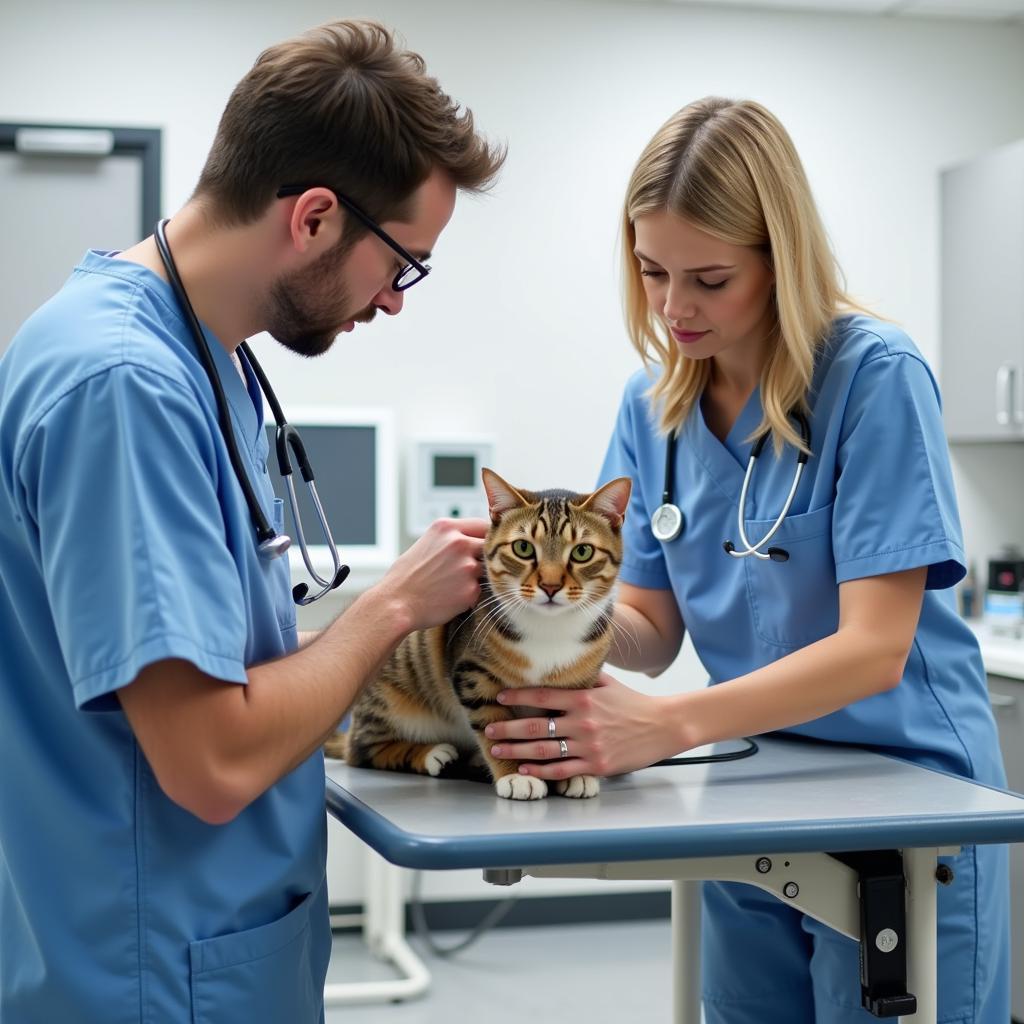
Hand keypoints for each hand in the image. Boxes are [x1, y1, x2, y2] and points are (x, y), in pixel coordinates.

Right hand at [379, 518, 487, 630]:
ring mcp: (467, 567)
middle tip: (464, 569)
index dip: (484, 537)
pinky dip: (467, 594)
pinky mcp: (471, 589)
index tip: (482, 546)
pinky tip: (448, 596)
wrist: (395, 604)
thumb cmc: (406, 577)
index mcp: (446, 528)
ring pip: (484, 569)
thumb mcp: (426, 543)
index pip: (482, 525)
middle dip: (481, 557)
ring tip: (450, 584)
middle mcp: (459, 544)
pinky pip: (478, 590)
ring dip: (474, 576)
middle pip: (488, 546)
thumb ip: (450, 539)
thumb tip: (473, 540)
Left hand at [483, 671, 682, 780]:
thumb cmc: (634, 703)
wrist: (663, 725)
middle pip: (536, 726)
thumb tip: (564, 666)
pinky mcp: (597, 765)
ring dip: (516, 749)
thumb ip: (584, 678)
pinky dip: (540, 770)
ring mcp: (589, 746)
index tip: (499, 697)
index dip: (518, 696)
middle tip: (488, 729)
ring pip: (544, 750)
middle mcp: (583, 721)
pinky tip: (525, 767)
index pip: (543, 695)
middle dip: (508, 728)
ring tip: (498, 748)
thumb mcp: (608, 683)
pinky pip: (562, 770)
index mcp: (584, 698)